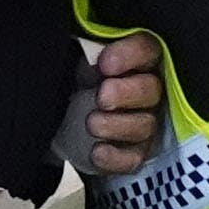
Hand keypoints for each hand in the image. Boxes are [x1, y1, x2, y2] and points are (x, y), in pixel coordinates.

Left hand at [76, 33, 167, 179]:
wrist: (58, 116)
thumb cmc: (73, 79)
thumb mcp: (74, 57)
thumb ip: (84, 51)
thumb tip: (86, 54)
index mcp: (134, 59)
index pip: (146, 49)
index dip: (131, 55)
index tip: (104, 64)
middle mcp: (146, 90)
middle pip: (151, 89)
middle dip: (126, 93)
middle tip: (102, 97)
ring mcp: (144, 123)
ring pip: (145, 125)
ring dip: (117, 125)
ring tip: (92, 124)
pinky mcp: (134, 152)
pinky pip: (134, 159)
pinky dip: (116, 157)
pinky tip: (97, 152)